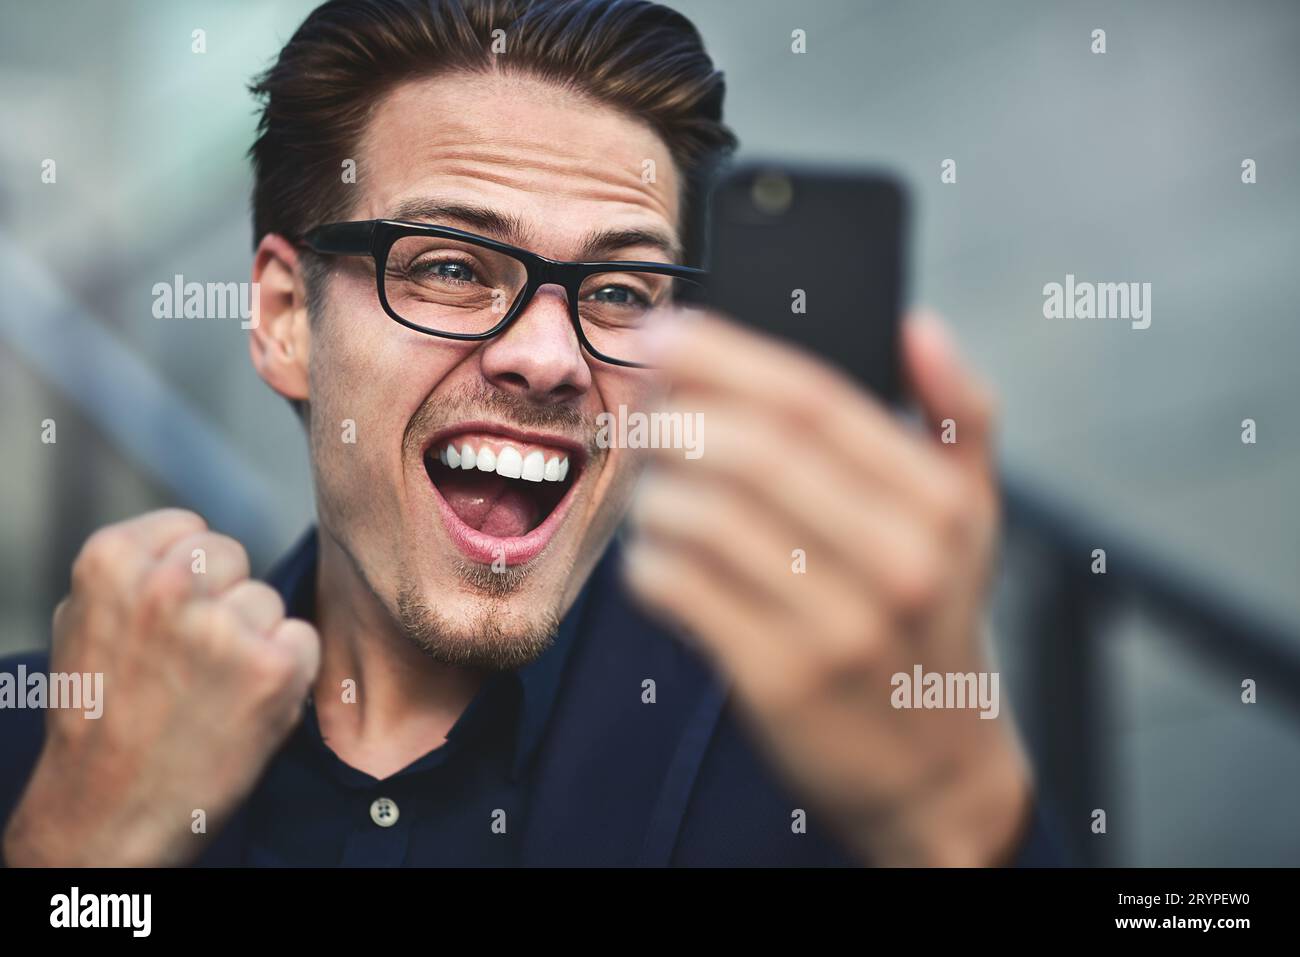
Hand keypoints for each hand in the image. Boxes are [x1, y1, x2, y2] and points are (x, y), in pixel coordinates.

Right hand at [2, 510, 319, 865]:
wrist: (109, 812)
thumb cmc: (100, 719)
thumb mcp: (85, 623)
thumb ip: (135, 572)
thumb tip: (188, 542)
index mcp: (114, 560)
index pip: (192, 530)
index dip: (191, 576)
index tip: (173, 617)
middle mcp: (169, 583)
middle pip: (235, 558)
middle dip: (224, 599)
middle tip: (193, 659)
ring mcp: (224, 624)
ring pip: (269, 602)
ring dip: (254, 640)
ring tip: (211, 690)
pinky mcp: (274, 666)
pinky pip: (303, 641)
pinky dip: (287, 673)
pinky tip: (245, 705)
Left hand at [624, 309, 1031, 865]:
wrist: (936, 773)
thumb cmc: (935, 626)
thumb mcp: (974, 520)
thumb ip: (960, 416)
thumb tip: (918, 325)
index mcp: (936, 505)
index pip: (814, 402)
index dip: (726, 358)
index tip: (666, 333)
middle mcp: (896, 561)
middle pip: (755, 453)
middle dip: (678, 415)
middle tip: (642, 408)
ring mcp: (837, 625)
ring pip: (707, 519)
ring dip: (656, 489)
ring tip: (648, 484)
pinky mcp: (779, 680)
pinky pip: (683, 591)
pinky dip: (647, 560)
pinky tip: (651, 554)